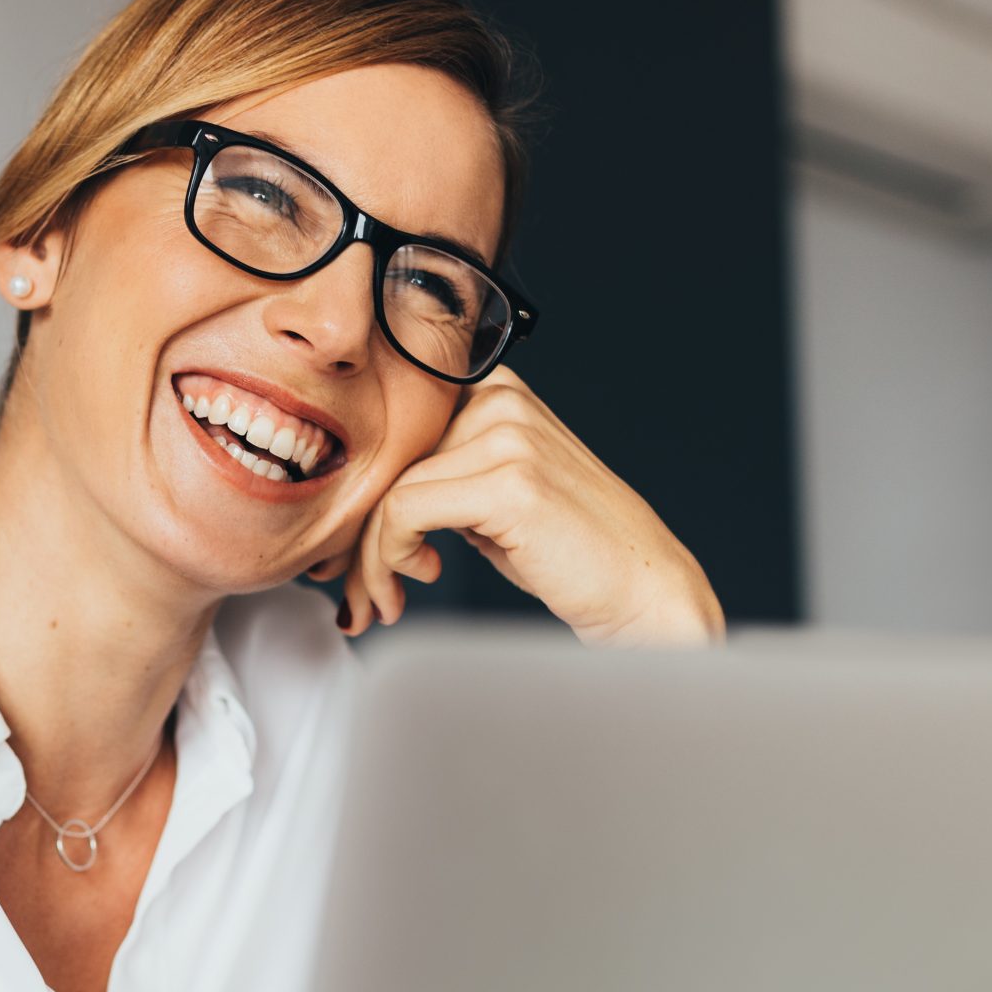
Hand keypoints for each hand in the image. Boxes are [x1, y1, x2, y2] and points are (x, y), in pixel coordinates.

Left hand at [307, 367, 725, 646]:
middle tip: (355, 592)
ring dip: (370, 560)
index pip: (395, 435)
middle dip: (357, 537)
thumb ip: (438, 481)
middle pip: (386, 463)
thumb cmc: (566, 553)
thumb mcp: (490, 501)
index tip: (350, 556)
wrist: (641, 589)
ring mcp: (508, 435)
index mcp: (496, 391)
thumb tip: (357, 502)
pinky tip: (418, 580)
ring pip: (388, 492)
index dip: (361, 498)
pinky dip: (389, 558)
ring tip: (385, 600)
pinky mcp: (508, 481)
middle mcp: (502, 399)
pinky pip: (404, 513)